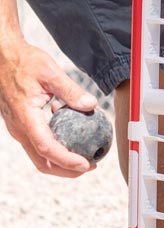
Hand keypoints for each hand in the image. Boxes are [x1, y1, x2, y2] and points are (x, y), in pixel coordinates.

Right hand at [0, 38, 98, 176]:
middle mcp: (19, 128)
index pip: (47, 148)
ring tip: (85, 158)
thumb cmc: (24, 62)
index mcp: (25, 117)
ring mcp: (18, 128)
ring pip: (40, 156)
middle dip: (67, 170)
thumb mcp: (51, 72)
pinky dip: (56, 148)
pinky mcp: (21, 125)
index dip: (67, 160)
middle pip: (42, 162)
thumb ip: (71, 91)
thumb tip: (90, 105)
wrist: (2, 57)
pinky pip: (39, 144)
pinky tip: (71, 134)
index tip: (86, 164)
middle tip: (90, 166)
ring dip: (62, 162)